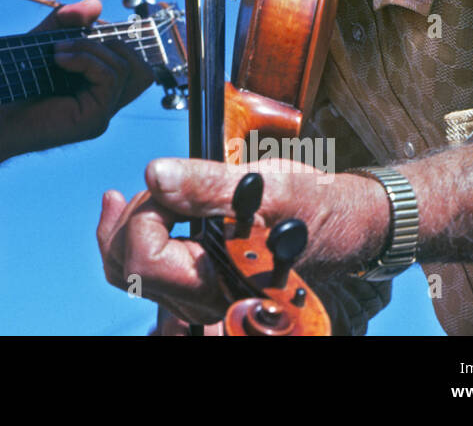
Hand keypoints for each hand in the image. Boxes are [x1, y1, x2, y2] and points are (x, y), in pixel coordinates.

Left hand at [0, 0, 152, 165]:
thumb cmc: (10, 84)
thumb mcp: (42, 42)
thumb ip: (67, 23)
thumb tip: (96, 4)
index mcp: (96, 88)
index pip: (131, 61)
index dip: (115, 38)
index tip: (85, 27)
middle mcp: (104, 103)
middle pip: (137, 65)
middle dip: (108, 42)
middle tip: (70, 41)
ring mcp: (102, 113)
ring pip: (125, 68)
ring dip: (91, 48)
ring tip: (58, 51)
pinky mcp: (94, 120)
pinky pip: (109, 79)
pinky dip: (86, 60)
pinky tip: (59, 59)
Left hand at [97, 157, 388, 324]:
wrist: (347, 226)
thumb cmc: (315, 208)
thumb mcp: (267, 186)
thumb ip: (208, 183)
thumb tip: (155, 173)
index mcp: (221, 282)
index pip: (145, 261)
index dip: (145, 216)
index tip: (170, 188)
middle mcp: (204, 298)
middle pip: (127, 268)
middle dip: (131, 218)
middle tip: (161, 185)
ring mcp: (198, 293)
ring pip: (130, 270)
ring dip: (125, 226)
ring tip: (134, 193)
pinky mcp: (196, 279)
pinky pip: (147, 268)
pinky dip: (136, 233)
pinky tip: (143, 202)